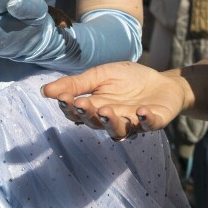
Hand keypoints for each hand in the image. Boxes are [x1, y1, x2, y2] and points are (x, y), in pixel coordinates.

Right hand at [41, 60, 191, 140]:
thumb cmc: (128, 80)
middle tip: (82, 104)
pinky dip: (147, 120)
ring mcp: (134, 123)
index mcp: (96, 109)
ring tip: (106, 110)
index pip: (78, 113)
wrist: (162, 82)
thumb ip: (76, 84)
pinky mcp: (155, 121)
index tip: (63, 98)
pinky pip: (150, 125)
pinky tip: (142, 111)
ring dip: (112, 122)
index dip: (70, 108)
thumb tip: (44, 91)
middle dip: (88, 114)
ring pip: (119, 131)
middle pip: (96, 123)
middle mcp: (112, 121)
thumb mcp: (100, 75)